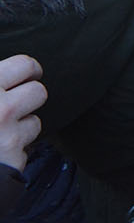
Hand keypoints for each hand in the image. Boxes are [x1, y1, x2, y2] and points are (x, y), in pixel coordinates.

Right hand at [0, 55, 44, 172]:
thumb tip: (1, 77)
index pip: (24, 65)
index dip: (29, 70)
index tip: (29, 74)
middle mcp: (0, 109)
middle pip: (38, 92)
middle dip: (28, 99)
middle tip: (16, 104)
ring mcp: (8, 135)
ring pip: (33, 122)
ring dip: (19, 128)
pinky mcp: (13, 159)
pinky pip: (23, 150)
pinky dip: (12, 152)